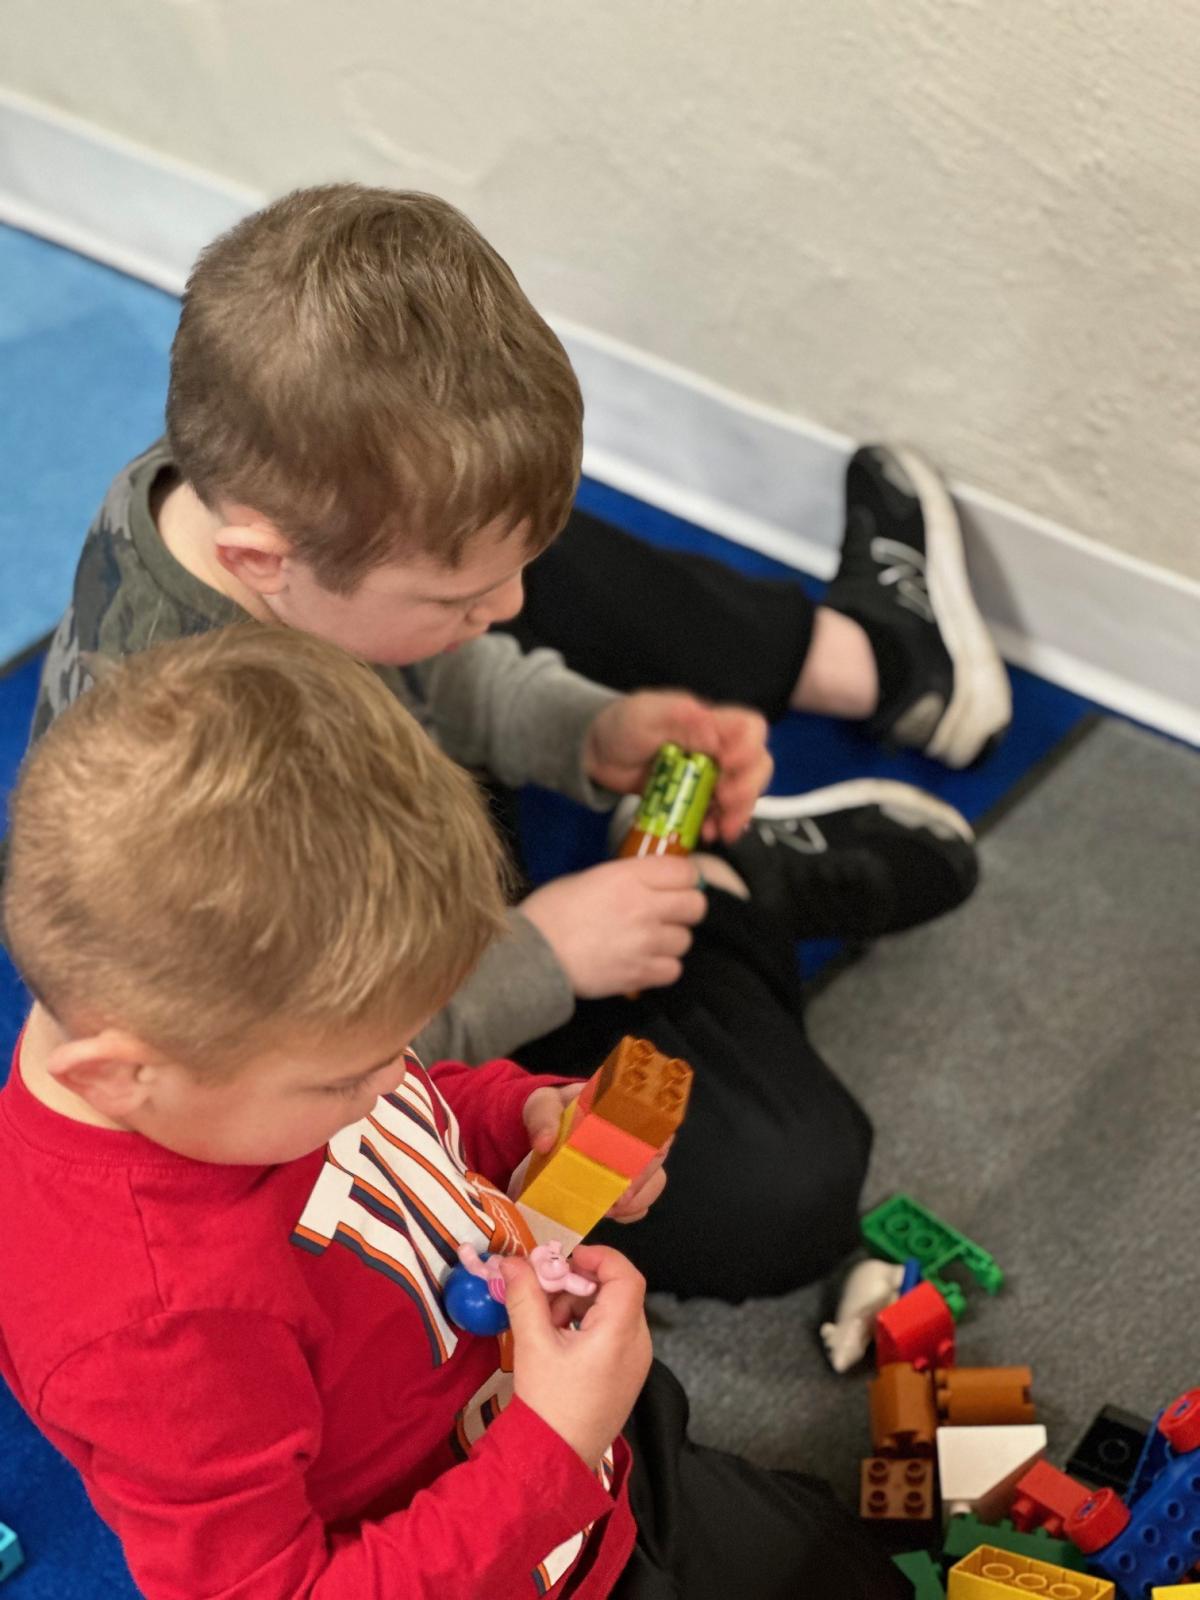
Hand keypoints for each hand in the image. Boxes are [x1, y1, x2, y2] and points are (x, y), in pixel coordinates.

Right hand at [501, 1245, 651, 1468]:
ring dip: (580, 1303)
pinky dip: (587, 1324)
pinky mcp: (626, 1375)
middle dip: (579, 1283)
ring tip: (546, 1319)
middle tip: (546, 1288)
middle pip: (618, 1291)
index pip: (626, 1275)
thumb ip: (524, 1296)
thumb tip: (512, 1262)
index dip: (598, 1257)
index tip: (566, 1258)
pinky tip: (557, 1338)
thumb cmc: (548, 1404)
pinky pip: (613, 1333)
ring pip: (613, 1311)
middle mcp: (637, 1345)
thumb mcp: (532, 1345)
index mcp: (620, 1334)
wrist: (555, 1460)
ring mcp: (635, 1362)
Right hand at [521, 857, 706, 997]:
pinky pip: (673, 969)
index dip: (685, 877)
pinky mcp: (641, 974)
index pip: (686, 870)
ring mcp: (646, 942)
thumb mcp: (589, 878)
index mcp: (629, 876)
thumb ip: (626, 878)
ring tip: (648, 941)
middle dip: (685, 908)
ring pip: (686, 940)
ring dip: (671, 940)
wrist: (533, 955)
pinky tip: (644, 962)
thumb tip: (651, 883)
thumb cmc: (551, 912)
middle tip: (669, 913)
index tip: (677, 884)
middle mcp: (645, 907)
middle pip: (696, 905)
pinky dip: (663, 967)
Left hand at [521, 1085, 670, 1221]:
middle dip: (642, 1183)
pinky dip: (629, 1212)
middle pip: (657, 1159)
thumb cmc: (550, 1111)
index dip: (653, 1143)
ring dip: (636, 1200)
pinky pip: (639, 1203)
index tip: (637, 1167)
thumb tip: (544, 1142)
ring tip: (610, 1210)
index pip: (655, 1121)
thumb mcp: (541, 1105)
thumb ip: (543, 1117)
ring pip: (653, 1183)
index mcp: (620, 1108)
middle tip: (618, 1201)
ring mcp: (630, 1162)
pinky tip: (610, 1214)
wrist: (542, 1132)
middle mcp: (633, 1135)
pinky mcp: (621, 1185)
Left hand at [584, 691, 771, 842]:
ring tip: (719, 830)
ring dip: (737, 814)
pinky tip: (706, 834)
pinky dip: (719, 826)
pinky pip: (721, 814)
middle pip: (756, 766)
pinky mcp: (698, 799)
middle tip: (724, 803)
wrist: (598, 754)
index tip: (728, 765)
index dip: (749, 749)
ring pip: (744, 794)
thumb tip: (708, 719)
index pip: (751, 729)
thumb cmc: (621, 725)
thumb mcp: (644, 713)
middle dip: (747, 789)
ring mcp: (710, 775)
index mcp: (710, 722)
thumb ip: (676, 713)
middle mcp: (718, 748)